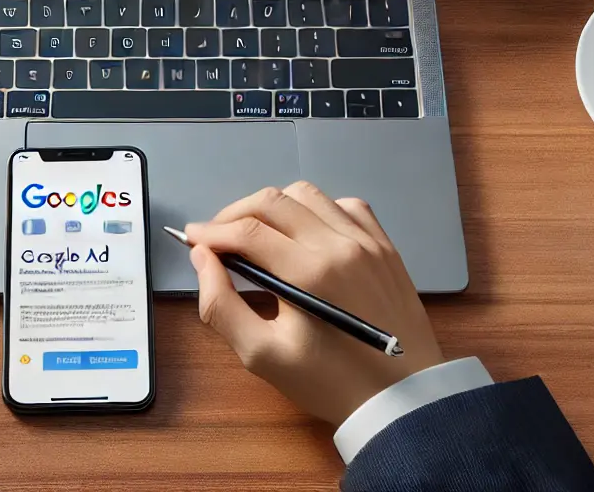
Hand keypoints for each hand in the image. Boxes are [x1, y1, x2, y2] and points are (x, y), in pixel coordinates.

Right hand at [186, 182, 443, 427]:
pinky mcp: (384, 246)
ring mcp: (366, 241)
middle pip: (273, 201)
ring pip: (307, 194)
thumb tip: (202, 259)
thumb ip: (220, 306)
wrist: (401, 398)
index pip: (247, 230)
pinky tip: (305, 234)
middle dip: (234, 213)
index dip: (211, 231)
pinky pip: (344, 205)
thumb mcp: (262, 355)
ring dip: (273, 206)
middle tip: (217, 237)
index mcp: (309, 272)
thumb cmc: (330, 382)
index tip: (191, 238)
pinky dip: (315, 210)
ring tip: (257, 233)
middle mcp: (339, 245)